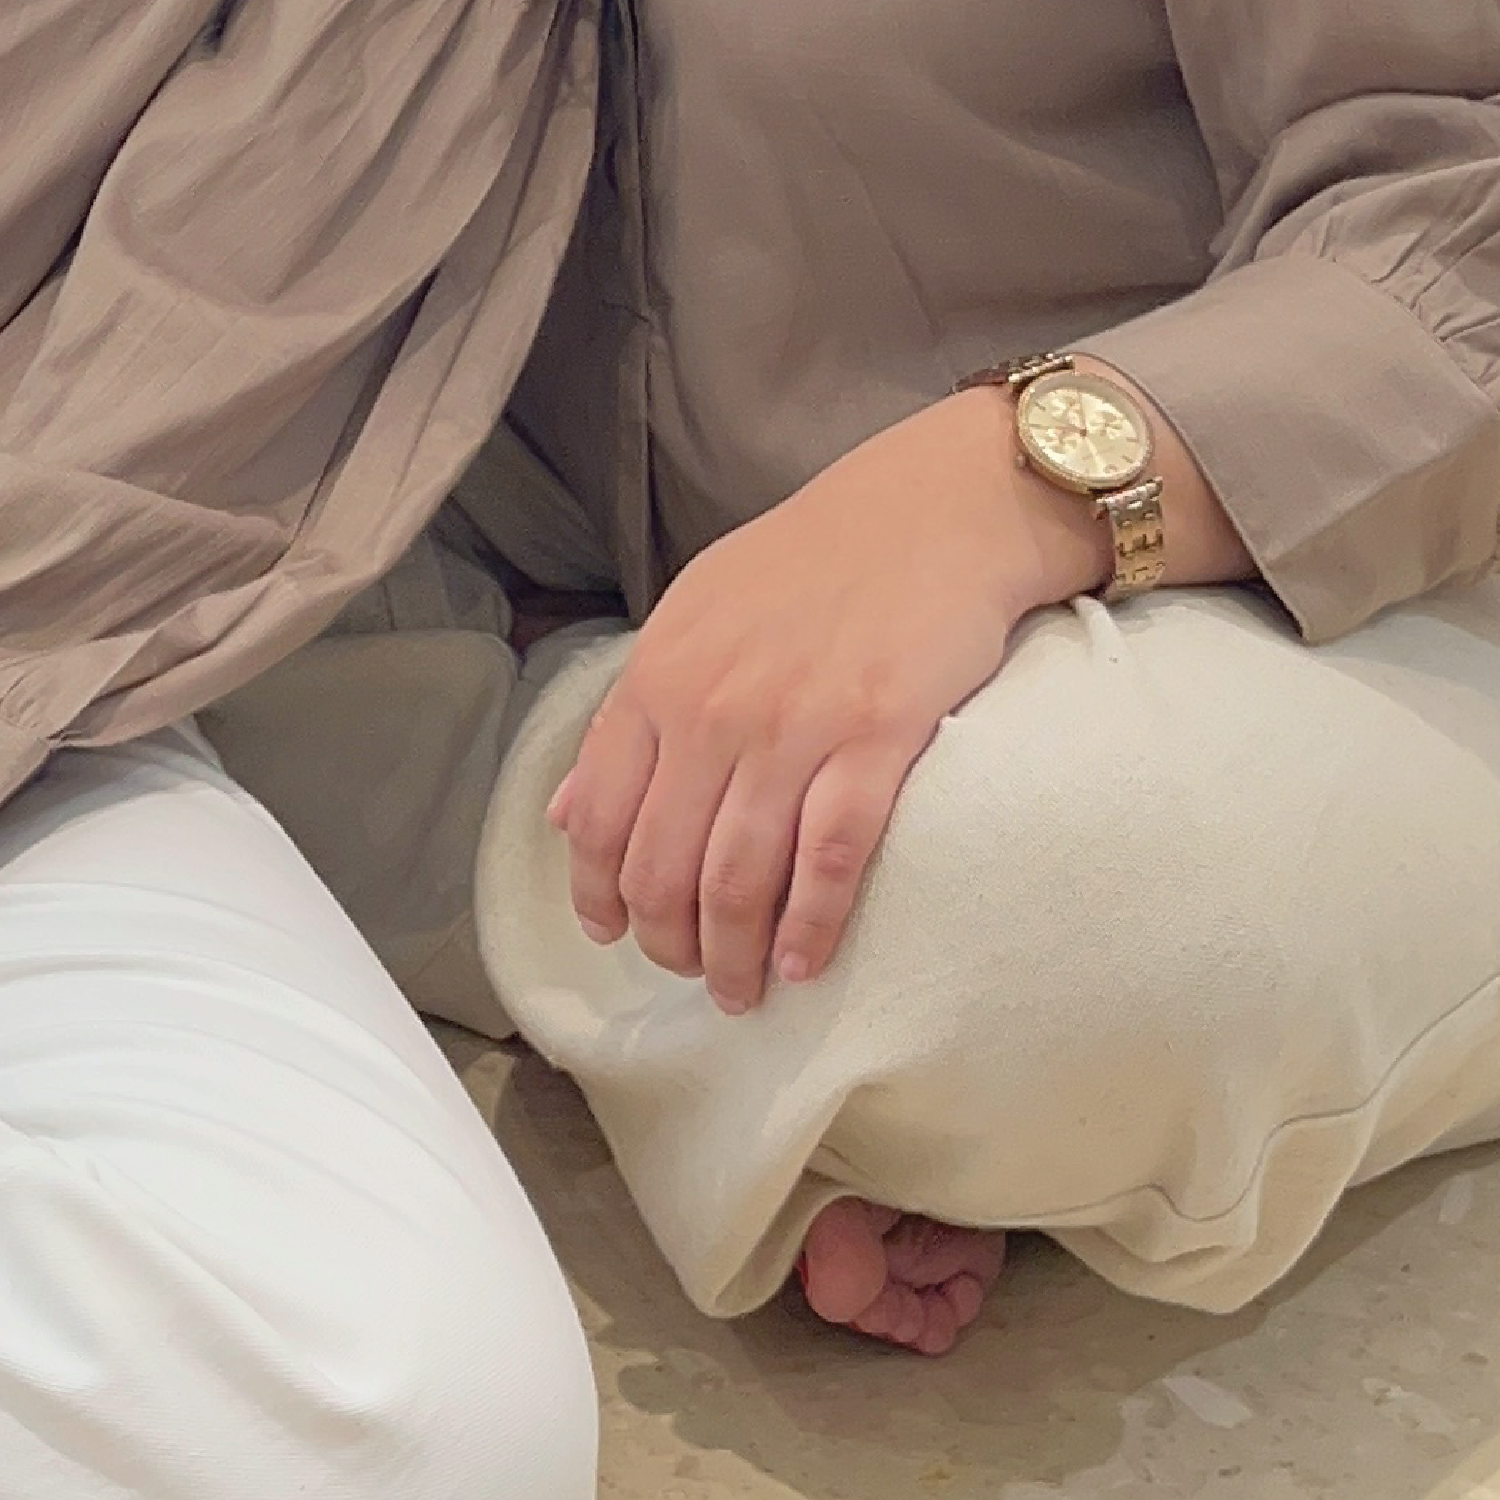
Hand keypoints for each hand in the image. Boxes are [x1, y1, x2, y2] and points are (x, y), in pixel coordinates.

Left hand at [550, 391, 1102, 1012]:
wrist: (936, 508)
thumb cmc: (815, 560)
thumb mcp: (696, 612)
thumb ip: (631, 712)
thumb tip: (563, 810)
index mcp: (660, 674)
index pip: (598, 814)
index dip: (598, 893)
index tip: (614, 935)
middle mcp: (712, 707)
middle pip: (663, 864)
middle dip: (668, 940)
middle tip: (688, 974)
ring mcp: (793, 726)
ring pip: (738, 879)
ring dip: (731, 955)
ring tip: (739, 992)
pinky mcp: (877, 740)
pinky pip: (830, 861)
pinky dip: (811, 927)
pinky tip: (803, 963)